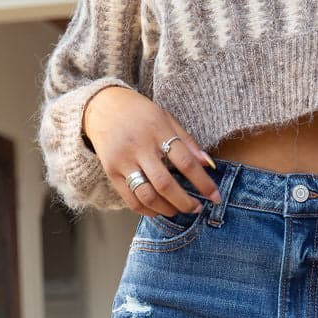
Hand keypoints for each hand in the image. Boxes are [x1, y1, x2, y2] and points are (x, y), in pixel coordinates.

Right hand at [82, 87, 220, 217]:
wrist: (102, 106)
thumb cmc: (140, 114)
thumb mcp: (166, 118)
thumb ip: (187, 142)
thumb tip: (209, 165)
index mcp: (157, 130)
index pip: (185, 162)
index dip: (203, 183)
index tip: (215, 196)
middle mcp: (139, 146)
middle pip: (165, 184)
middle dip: (185, 202)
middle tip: (197, 208)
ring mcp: (123, 161)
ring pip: (147, 196)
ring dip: (167, 209)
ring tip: (178, 210)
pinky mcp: (112, 173)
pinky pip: (132, 201)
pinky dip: (149, 211)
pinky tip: (160, 210)